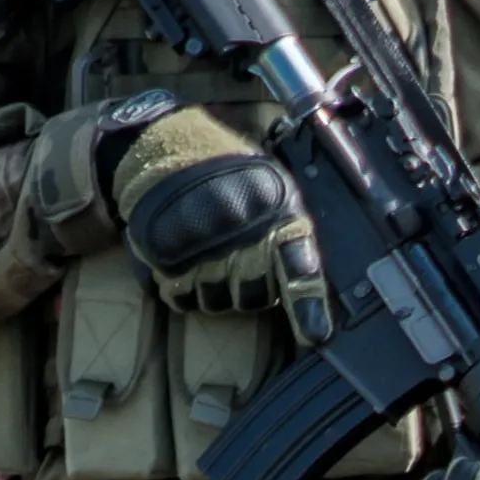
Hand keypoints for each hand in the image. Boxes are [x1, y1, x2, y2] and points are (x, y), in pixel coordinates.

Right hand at [106, 101, 327, 338]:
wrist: (165, 144)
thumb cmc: (226, 171)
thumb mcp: (270, 186)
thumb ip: (288, 231)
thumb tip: (306, 286)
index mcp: (276, 210)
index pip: (298, 264)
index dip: (307, 303)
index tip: (314, 335)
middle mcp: (241, 230)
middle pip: (252, 298)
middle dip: (247, 289)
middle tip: (238, 259)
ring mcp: (202, 245)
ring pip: (215, 302)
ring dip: (211, 287)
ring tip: (206, 250)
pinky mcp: (166, 255)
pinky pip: (180, 296)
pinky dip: (180, 284)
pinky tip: (183, 255)